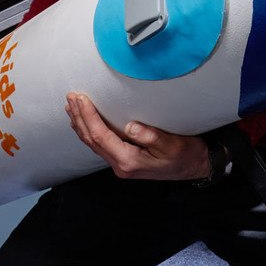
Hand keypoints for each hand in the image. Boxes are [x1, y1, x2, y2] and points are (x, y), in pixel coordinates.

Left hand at [65, 91, 212, 180]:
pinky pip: (99, 145)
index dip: (88, 117)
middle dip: (79, 117)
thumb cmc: (186, 155)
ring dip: (80, 124)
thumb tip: (130, 126)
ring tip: (71, 106)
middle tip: (71, 97)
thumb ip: (151, 136)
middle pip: (91, 140)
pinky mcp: (123, 160)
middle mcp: (120, 165)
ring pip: (92, 144)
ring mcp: (120, 165)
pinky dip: (88, 131)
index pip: (101, 137)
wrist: (194, 167)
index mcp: (129, 161)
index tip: (81, 99)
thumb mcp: (173, 144)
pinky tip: (84, 122)